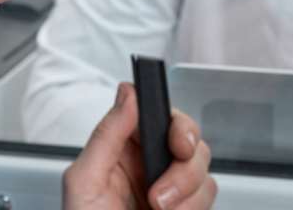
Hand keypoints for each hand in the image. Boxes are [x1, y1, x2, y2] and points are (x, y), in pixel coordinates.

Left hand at [62, 83, 215, 209]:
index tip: (177, 141)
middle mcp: (148, 168)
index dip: (176, 122)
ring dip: (186, 197)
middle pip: (192, 142)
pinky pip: (208, 200)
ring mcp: (170, 193)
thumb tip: (128, 94)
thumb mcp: (84, 182)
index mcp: (121, 152)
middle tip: (160, 194)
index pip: (160, 116)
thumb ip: (107, 135)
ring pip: (204, 174)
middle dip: (183, 168)